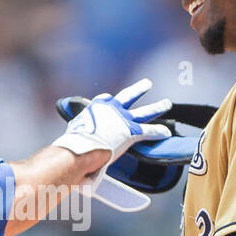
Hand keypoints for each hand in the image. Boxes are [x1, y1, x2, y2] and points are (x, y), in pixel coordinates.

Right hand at [52, 79, 170, 162]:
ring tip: (167, 102)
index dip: (109, 100)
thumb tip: (67, 151)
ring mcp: (123, 119)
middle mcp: (111, 110)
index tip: (111, 99)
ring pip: (145, 111)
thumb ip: (75, 138)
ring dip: (157, 106)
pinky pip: (149, 130)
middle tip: (147, 84)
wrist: (81, 149)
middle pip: (128, 96)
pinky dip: (159, 131)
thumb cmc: (72, 146)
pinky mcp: (131, 131)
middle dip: (139, 90)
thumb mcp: (72, 136)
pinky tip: (168, 132)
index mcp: (95, 108)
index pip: (106, 100)